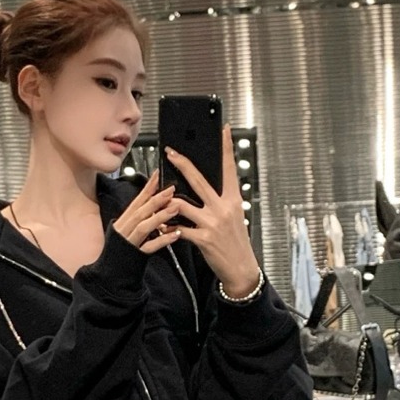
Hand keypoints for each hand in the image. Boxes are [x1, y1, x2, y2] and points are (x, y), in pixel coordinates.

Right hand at [112, 171, 182, 253]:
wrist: (110, 276)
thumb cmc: (121, 253)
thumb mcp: (127, 232)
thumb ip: (137, 220)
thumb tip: (151, 206)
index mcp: (122, 222)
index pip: (136, 201)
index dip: (147, 188)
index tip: (158, 174)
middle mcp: (124, 230)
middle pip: (140, 211)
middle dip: (155, 199)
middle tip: (171, 189)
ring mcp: (128, 243)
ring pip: (143, 227)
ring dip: (160, 216)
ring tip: (175, 208)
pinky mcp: (134, 256)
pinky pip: (149, 247)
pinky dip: (162, 240)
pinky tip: (176, 235)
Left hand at [165, 125, 260, 297]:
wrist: (241, 270)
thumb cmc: (236, 243)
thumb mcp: (235, 217)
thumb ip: (221, 201)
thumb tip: (205, 188)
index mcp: (233, 200)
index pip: (229, 169)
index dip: (226, 148)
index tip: (223, 130)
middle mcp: (223, 208)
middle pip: (199, 180)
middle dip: (182, 163)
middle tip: (170, 152)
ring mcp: (213, 223)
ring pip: (182, 205)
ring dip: (167, 202)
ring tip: (158, 199)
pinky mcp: (203, 239)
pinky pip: (179, 229)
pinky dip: (168, 228)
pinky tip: (162, 227)